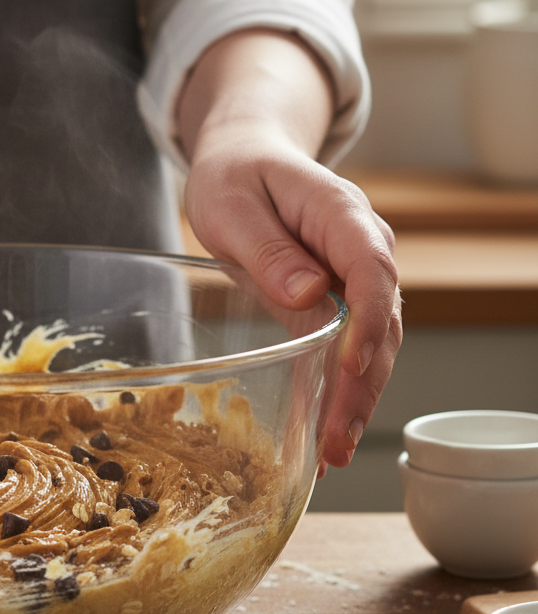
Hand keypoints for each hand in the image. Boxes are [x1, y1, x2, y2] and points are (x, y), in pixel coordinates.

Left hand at [177, 30, 401, 469]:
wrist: (245, 159)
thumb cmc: (235, 176)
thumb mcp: (233, 204)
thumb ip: (268, 247)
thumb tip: (308, 292)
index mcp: (340, 214)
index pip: (371, 270)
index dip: (368, 322)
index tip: (351, 367)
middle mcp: (360, 249)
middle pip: (380, 320)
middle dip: (362, 384)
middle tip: (337, 439)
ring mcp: (352, 278)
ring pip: (371, 345)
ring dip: (355, 400)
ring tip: (333, 454)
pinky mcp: (334, 303)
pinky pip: (344, 349)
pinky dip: (337, 392)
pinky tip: (323, 434)